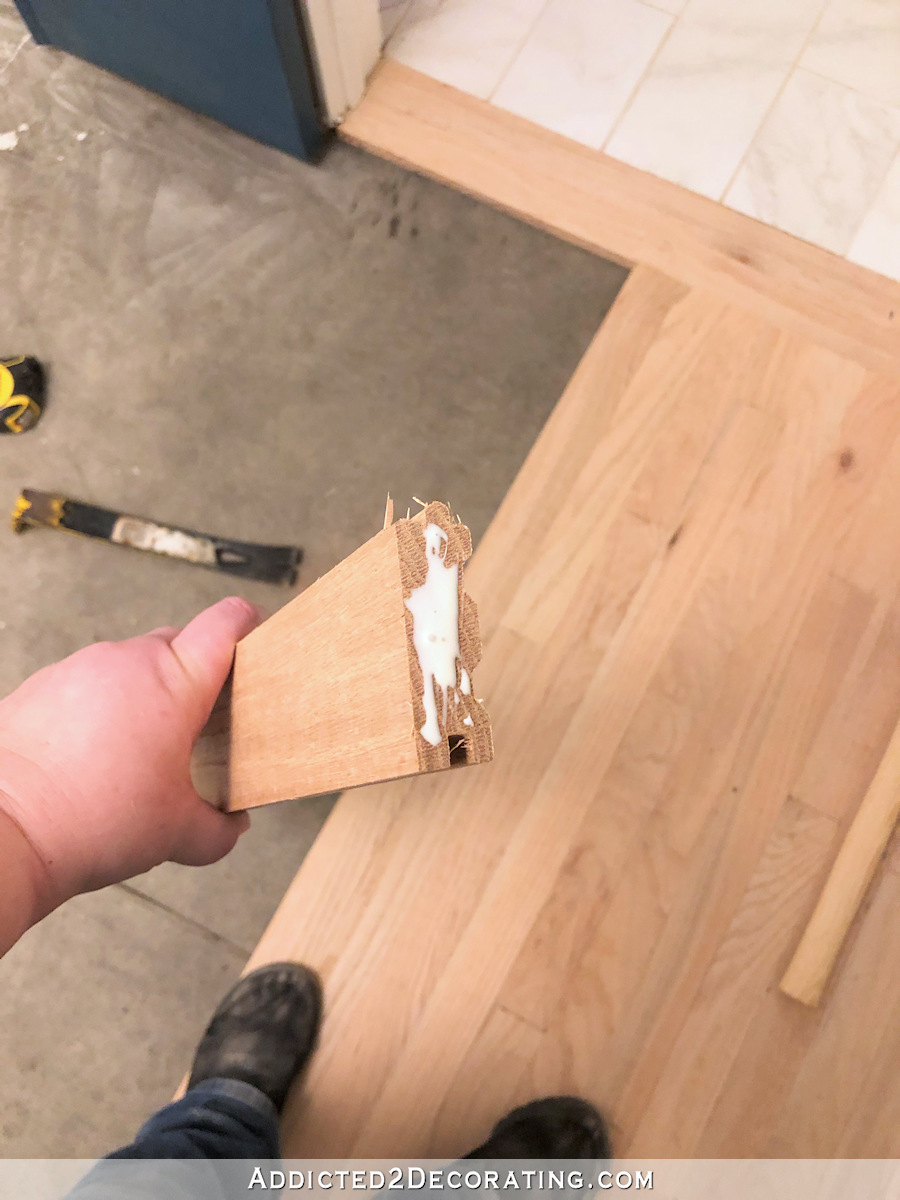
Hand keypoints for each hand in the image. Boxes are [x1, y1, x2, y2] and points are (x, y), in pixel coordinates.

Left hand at [0, 597, 260, 915]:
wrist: (3, 833)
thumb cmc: (90, 823)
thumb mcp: (176, 835)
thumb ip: (219, 828)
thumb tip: (232, 824)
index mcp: (175, 683)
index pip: (224, 623)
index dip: (246, 623)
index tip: (253, 632)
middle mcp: (127, 662)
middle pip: (178, 644)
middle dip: (194, 676)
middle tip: (198, 723)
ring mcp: (79, 668)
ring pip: (129, 666)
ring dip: (142, 695)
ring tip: (138, 750)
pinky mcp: (42, 685)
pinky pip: (86, 684)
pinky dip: (98, 709)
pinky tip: (93, 755)